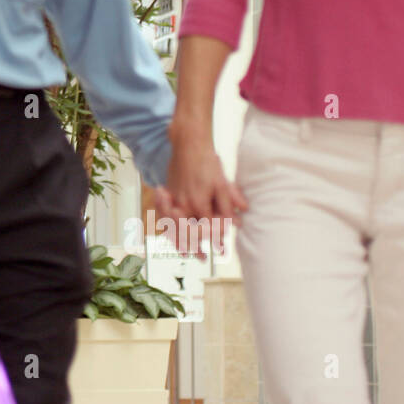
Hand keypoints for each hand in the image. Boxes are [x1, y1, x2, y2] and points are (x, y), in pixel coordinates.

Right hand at [160, 130, 247, 258]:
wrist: (188, 145)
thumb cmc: (206, 162)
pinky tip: (173, 235)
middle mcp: (184, 205)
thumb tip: (238, 221)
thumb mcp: (222, 183)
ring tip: (187, 254)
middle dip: (197, 247)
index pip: (208, 229)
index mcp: (199, 204)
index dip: (216, 240)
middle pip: (189, 233)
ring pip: (175, 229)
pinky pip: (165, 218)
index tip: (222, 249)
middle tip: (204, 258)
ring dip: (181, 243)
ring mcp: (173, 201)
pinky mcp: (168, 195)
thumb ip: (229, 204)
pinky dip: (169, 229)